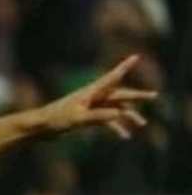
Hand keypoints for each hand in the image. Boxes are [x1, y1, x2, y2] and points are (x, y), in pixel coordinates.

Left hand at [35, 55, 157, 139]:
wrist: (40, 127)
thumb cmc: (56, 119)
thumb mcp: (78, 119)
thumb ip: (98, 116)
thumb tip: (119, 114)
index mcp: (91, 93)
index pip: (112, 78)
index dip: (124, 67)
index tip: (136, 57)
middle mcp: (94, 97)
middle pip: (120, 95)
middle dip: (137, 96)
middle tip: (154, 96)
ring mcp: (92, 107)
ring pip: (115, 109)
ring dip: (128, 116)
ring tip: (142, 124)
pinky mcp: (88, 117)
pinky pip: (107, 120)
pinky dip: (115, 127)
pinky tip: (124, 137)